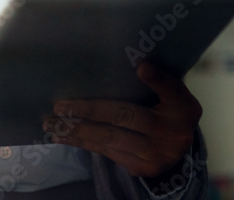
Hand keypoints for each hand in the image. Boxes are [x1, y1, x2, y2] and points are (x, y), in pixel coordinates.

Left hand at [40, 62, 202, 178]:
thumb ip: (160, 79)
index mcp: (182, 107)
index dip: (157, 80)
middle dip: (88, 111)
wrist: (180, 148)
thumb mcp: (173, 92)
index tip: (141, 66)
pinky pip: (107, 153)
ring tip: (51, 123)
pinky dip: (83, 143)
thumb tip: (140, 64)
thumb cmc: (169, 110)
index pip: (171, 90)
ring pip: (110, 139)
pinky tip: (63, 137)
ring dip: (77, 131)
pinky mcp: (141, 168)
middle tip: (59, 107)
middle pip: (125, 117)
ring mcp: (155, 154)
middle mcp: (171, 133)